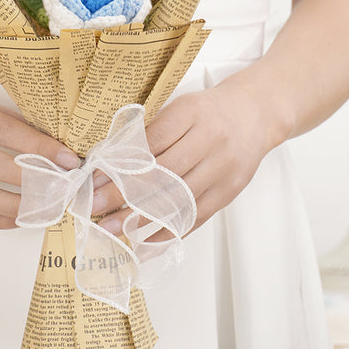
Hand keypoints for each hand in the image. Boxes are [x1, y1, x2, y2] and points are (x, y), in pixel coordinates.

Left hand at [91, 81, 279, 236]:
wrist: (254, 114)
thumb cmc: (208, 111)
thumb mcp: (179, 108)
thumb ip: (151, 131)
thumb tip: (108, 160)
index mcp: (191, 113)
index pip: (150, 143)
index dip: (120, 163)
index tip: (93, 179)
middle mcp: (210, 140)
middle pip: (162, 174)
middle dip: (123, 194)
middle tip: (93, 208)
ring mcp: (222, 168)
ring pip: (177, 199)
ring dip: (141, 218)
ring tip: (112, 228)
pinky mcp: (229, 191)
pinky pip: (195, 217)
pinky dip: (168, 231)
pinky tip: (144, 240)